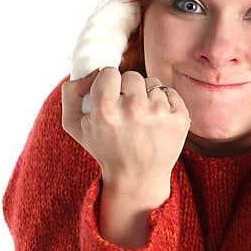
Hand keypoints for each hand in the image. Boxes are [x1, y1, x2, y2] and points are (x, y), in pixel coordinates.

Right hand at [61, 68, 190, 205]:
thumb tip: (87, 73)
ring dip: (147, 97)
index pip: (109, 72)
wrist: (138, 178)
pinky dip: (164, 103)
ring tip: (141, 119)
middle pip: (132, 76)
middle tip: (126, 111)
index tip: (110, 96)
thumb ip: (71, 93)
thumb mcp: (75, 126)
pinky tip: (156, 121)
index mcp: (106, 110)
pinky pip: (170, 93)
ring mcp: (160, 114)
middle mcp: (134, 109)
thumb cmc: (106, 149)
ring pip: (153, 83)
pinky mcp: (180, 118)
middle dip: (128, 89)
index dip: (108, 83)